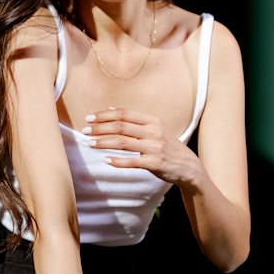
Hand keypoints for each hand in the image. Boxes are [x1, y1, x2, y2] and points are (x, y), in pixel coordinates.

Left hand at [82, 108, 196, 185]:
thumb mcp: (154, 128)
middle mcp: (153, 131)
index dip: (104, 115)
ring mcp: (154, 147)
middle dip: (100, 128)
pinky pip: (132, 161)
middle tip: (84, 131)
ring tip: (90, 144)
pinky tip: (105, 160)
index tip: (89, 118)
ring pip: (123, 143)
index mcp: (152, 120)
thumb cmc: (167, 146)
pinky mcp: (155, 163)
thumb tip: (110, 107)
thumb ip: (133, 119)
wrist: (188, 166)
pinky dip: (117, 161)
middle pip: (120, 127)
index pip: (123, 113)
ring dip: (103, 143)